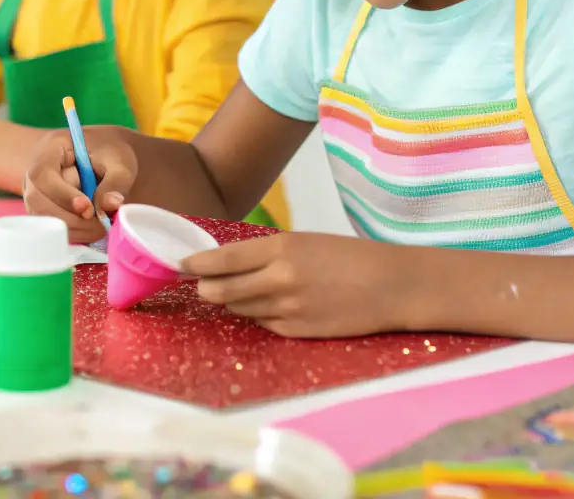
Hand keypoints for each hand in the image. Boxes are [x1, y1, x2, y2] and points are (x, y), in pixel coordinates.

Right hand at [22, 128, 136, 244]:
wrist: (104, 159)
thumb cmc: (108, 154)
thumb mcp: (118, 160)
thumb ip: (116, 181)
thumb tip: (109, 205)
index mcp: (49, 150)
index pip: (43, 175)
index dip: (63, 195)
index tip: (88, 209)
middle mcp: (35, 174)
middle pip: (39, 202)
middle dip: (72, 219)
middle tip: (101, 223)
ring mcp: (36, 195)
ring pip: (44, 221)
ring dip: (74, 229)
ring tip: (101, 225)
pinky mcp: (44, 213)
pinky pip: (50, 230)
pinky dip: (74, 234)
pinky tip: (92, 229)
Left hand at [182, 232, 410, 337]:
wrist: (391, 286)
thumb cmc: (350, 257)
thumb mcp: (306, 242)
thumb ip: (268, 253)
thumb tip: (230, 264)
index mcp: (282, 247)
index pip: (223, 260)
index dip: (197, 264)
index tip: (182, 264)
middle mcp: (280, 278)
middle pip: (222, 291)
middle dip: (207, 289)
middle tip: (202, 285)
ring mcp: (288, 308)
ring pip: (240, 309)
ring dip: (234, 302)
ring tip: (241, 292)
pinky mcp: (297, 332)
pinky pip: (264, 324)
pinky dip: (260, 316)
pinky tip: (272, 307)